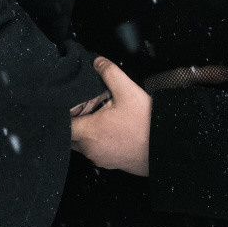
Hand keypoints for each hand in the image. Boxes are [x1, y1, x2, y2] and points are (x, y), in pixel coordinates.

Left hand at [70, 58, 151, 175]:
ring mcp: (100, 159)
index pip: (64, 125)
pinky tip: (115, 129)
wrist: (164, 146)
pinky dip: (100, 141)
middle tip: (90, 107)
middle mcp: (90, 150)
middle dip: (77, 122)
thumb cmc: (144, 123)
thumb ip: (109, 73)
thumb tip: (98, 62)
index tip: (74, 104)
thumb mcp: (127, 90)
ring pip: (84, 144)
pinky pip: (97, 151)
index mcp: (89, 132)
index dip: (66, 113)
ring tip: (104, 116)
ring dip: (89, 132)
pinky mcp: (111, 164)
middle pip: (72, 136)